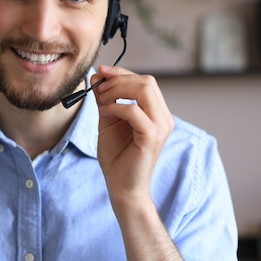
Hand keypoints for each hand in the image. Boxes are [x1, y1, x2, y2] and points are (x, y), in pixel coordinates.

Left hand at [92, 65, 173, 205]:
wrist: (122, 188)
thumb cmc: (117, 157)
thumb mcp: (108, 120)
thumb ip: (105, 99)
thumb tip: (97, 75)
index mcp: (156, 112)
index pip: (144, 81)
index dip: (121, 72)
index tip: (100, 72)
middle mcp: (163, 118)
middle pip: (146, 81)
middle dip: (118, 79)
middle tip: (98, 88)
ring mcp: (160, 127)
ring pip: (144, 90)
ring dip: (117, 90)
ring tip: (101, 100)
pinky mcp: (151, 138)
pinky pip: (134, 111)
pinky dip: (116, 107)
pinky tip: (104, 113)